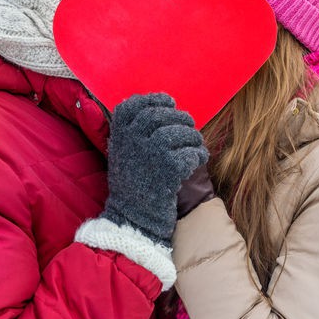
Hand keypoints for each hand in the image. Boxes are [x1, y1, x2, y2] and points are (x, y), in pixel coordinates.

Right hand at [102, 93, 208, 245]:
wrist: (133, 219)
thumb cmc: (131, 185)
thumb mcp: (122, 154)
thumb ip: (133, 133)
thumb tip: (160, 109)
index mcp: (119, 134)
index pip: (135, 104)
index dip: (154, 99)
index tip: (169, 102)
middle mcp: (134, 139)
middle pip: (162, 115)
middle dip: (180, 118)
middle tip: (189, 125)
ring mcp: (152, 152)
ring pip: (181, 132)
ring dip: (193, 137)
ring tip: (196, 145)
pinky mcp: (170, 168)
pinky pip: (192, 153)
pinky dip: (199, 155)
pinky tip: (199, 159)